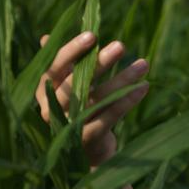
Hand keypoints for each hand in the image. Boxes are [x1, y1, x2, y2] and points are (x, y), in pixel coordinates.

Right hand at [34, 31, 149, 167]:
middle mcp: (52, 109)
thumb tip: (46, 36)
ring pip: (98, 97)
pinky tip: (143, 87)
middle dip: (100, 62)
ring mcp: (69, 126)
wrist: (86, 154)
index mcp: (44, 92)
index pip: (53, 67)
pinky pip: (110, 116)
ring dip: (122, 78)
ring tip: (144, 63)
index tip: (92, 34)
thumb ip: (62, 66)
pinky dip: (128, 101)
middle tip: (121, 45)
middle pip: (76, 82)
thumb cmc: (78, 112)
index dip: (71, 51)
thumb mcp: (68, 89)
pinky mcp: (88, 139)